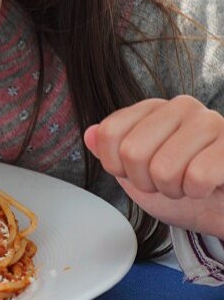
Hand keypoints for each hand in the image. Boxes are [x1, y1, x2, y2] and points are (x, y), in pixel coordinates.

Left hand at [84, 96, 223, 237]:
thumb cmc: (185, 189)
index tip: (139, 173)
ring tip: (190, 183)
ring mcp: (210, 122)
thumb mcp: (138, 175)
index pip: (109, 133)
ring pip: (163, 169)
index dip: (118, 166)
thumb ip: (112, 153)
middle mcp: (181, 107)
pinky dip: (198, 192)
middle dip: (147, 182)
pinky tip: (209, 185)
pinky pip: (197, 176)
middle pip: (132, 152)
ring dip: (174, 190)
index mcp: (154, 109)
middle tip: (169, 182)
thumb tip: (90, 133)